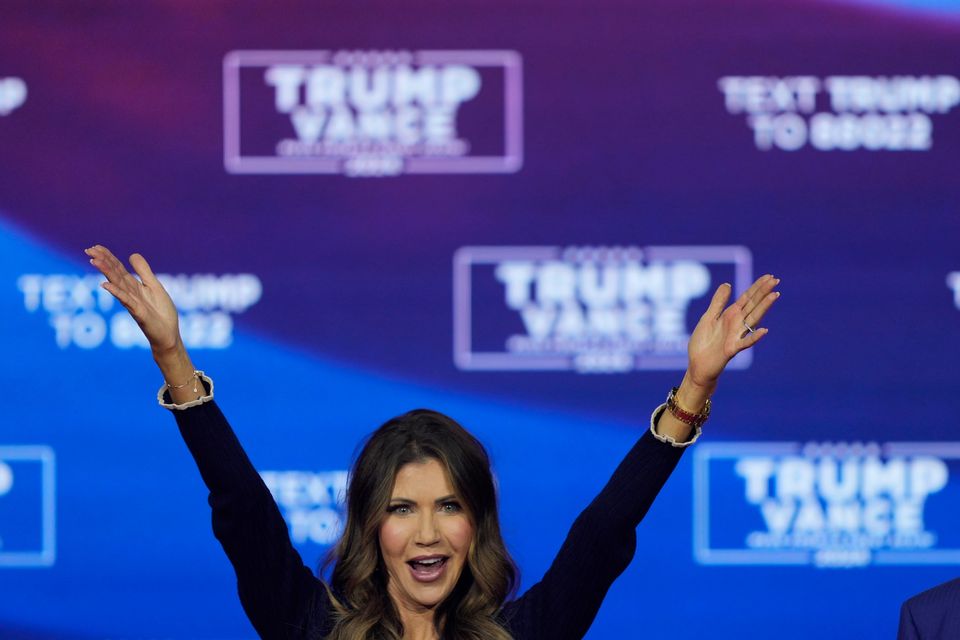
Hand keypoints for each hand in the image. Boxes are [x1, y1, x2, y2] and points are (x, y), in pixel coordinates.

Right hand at [85, 245, 180, 354]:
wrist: (168, 334)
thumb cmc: (161, 312)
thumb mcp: (154, 286)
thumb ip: (144, 272)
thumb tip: (131, 254)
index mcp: (134, 286)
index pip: (118, 269)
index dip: (108, 257)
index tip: (95, 247)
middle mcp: (130, 293)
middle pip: (115, 274)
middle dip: (103, 262)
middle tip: (88, 250)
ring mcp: (132, 303)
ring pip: (118, 285)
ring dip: (106, 273)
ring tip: (95, 261)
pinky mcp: (139, 313)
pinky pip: (126, 301)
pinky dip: (116, 292)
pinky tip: (105, 285)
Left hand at [686, 274, 779, 389]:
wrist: (697, 364)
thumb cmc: (703, 342)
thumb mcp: (708, 317)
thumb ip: (718, 302)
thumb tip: (727, 284)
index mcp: (731, 315)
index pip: (747, 298)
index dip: (757, 287)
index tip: (769, 276)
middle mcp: (737, 323)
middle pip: (753, 305)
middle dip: (763, 292)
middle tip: (776, 280)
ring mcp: (736, 336)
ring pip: (753, 319)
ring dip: (764, 307)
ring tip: (774, 296)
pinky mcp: (731, 349)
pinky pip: (745, 342)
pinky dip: (754, 337)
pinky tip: (763, 330)